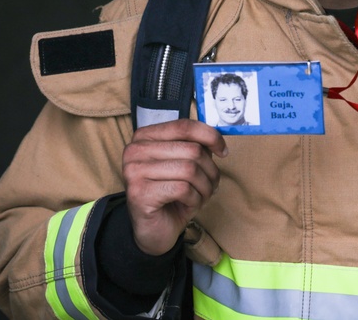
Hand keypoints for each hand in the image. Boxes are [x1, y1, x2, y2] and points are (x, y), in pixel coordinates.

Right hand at [122, 119, 227, 255]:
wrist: (153, 232)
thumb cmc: (170, 196)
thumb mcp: (183, 165)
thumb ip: (195, 147)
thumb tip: (217, 140)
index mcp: (145, 137)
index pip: (184, 126)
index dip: (210, 136)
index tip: (223, 151)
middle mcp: (135, 150)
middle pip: (191, 150)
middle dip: (210, 170)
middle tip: (212, 185)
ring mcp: (134, 171)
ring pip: (190, 169)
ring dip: (205, 187)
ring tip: (202, 196)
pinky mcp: (140, 193)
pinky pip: (183, 189)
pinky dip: (195, 199)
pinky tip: (189, 205)